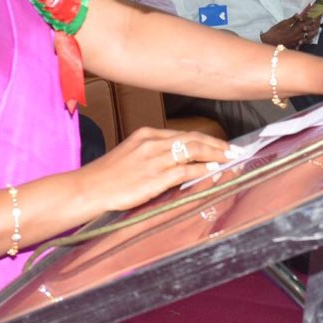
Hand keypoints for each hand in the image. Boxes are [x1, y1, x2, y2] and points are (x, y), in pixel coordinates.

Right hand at [81, 127, 229, 211]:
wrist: (87, 189)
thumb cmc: (106, 177)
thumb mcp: (130, 156)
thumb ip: (152, 155)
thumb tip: (176, 162)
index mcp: (146, 134)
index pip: (184, 134)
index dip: (206, 139)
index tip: (220, 145)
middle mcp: (152, 142)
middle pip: (193, 138)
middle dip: (217, 144)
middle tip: (235, 149)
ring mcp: (154, 159)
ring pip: (194, 150)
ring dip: (216, 154)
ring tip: (231, 159)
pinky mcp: (154, 177)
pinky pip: (186, 170)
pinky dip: (203, 169)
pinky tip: (214, 171)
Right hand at [263, 12, 320, 46]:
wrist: (268, 43)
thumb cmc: (274, 32)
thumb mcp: (282, 24)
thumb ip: (291, 20)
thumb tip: (299, 15)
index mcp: (294, 29)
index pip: (304, 23)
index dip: (309, 19)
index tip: (315, 17)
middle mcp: (296, 36)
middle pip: (306, 31)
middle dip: (312, 27)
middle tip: (318, 25)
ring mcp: (295, 42)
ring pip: (305, 38)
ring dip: (311, 34)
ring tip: (316, 32)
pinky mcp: (292, 46)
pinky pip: (301, 44)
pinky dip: (305, 42)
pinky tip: (308, 41)